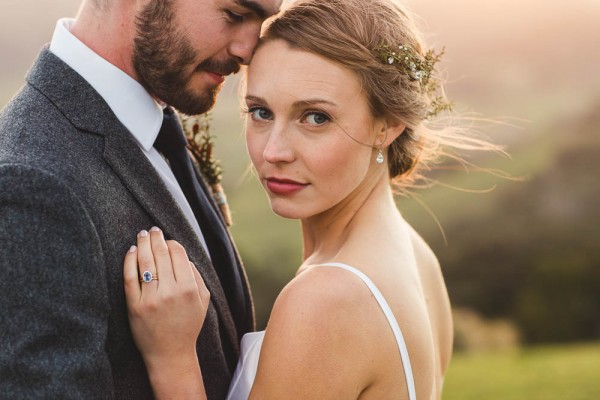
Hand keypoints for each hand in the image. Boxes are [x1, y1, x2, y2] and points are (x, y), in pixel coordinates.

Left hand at [123, 227, 209, 368]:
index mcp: (189, 288)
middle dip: (156, 238)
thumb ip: (197, 276)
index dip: (172, 243)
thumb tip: (183, 255)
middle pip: (161, 254)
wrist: (170, 354)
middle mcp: (170, 291)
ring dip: (143, 243)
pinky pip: (129, 277)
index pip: (179, 254)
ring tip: (142, 234)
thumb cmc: (188, 325)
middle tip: (152, 229)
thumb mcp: (203, 301)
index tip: (168, 240)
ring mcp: (151, 299)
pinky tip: (131, 251)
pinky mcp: (135, 306)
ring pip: (145, 262)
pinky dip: (130, 261)